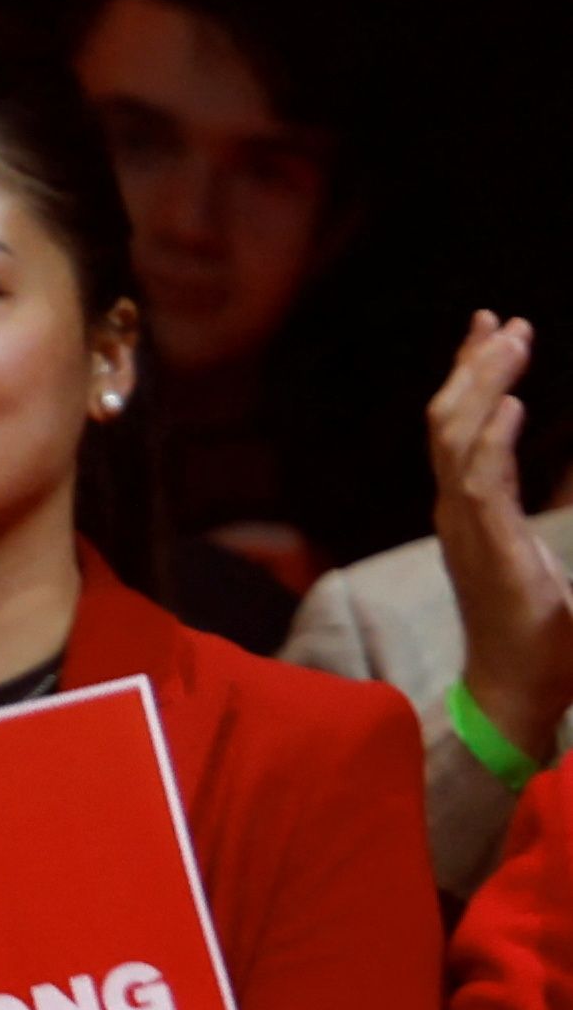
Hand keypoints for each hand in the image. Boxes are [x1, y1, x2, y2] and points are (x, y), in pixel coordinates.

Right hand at [432, 312, 572, 756]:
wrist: (518, 689)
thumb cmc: (538, 634)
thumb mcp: (548, 553)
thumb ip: (554, 506)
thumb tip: (570, 470)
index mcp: (469, 509)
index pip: (461, 427)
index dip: (474, 373)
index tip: (493, 327)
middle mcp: (457, 510)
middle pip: (449, 420)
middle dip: (476, 365)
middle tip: (504, 320)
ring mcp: (465, 527)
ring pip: (457, 438)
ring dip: (484, 386)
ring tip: (510, 342)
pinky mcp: (485, 546)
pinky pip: (480, 482)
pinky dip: (492, 439)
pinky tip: (513, 404)